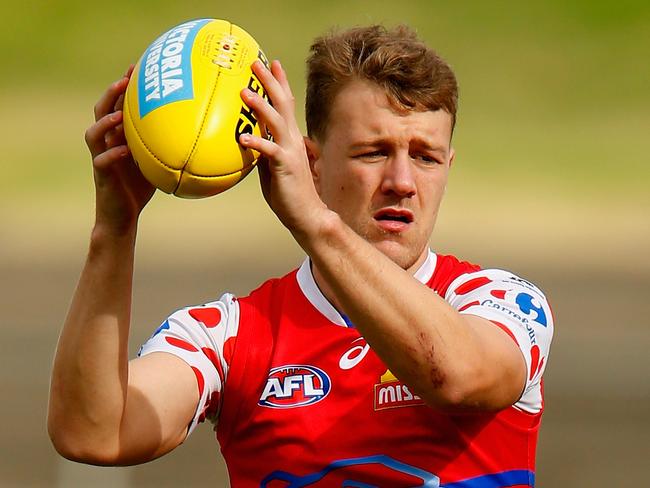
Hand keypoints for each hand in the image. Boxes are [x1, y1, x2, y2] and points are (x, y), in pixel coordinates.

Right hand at [84, 66, 154, 233]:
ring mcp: (101, 158)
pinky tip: (124, 150)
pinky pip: (102, 162)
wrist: (123, 216)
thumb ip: (170, 146)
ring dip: (106, 121)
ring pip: (94, 134)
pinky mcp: (101, 176)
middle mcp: (107, 143)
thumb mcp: (158, 162)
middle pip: (101, 111)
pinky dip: (112, 154)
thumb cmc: (142, 188)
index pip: (118, 105)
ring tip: (119, 113)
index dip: (125, 86)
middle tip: (125, 79)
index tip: (137, 66)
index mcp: (119, 136)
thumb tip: (201, 134)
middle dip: (112, 93)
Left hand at [238, 60, 329, 237]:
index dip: (279, 83)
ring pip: (276, 123)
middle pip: (282, 104)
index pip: (285, 105)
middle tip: (256, 63)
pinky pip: (270, 152)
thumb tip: (247, 140)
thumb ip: (263, 151)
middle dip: (270, 82)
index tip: (271, 63)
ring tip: (245, 92)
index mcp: (290, 139)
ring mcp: (291, 152)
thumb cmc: (289, 193)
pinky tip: (242, 138)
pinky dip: (257, 143)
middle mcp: (293, 140)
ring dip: (261, 106)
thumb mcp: (272, 167)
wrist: (308, 214)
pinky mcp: (286, 167)